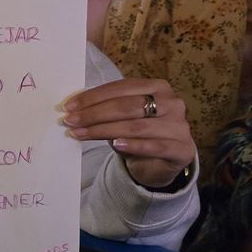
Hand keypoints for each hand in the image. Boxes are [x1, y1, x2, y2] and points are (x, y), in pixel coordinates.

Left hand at [62, 78, 195, 189]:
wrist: (161, 164)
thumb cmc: (138, 136)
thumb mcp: (123, 118)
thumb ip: (106, 109)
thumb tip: (74, 107)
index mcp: (158, 87)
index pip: (122, 88)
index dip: (93, 97)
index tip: (69, 106)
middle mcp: (172, 103)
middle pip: (127, 106)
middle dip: (94, 114)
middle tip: (71, 121)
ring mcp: (179, 126)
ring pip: (136, 126)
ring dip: (104, 130)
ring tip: (81, 134)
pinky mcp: (182, 149)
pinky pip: (154, 146)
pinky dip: (133, 145)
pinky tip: (115, 145)